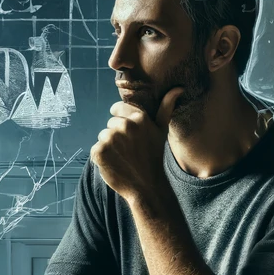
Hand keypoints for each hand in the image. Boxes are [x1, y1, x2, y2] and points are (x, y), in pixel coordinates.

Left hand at [90, 86, 183, 203]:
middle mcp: (124, 125)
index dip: (121, 122)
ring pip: (102, 136)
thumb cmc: (153, 157)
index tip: (130, 136)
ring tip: (123, 158)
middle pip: (109, 124)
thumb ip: (166, 107)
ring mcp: (111, 138)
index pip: (116, 109)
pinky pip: (95, 149)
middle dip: (116, 136)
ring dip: (109, 147)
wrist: (146, 186)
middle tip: (129, 150)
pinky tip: (115, 164)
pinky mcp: (99, 151)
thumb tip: (178, 88)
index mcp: (138, 117)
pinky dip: (101, 158)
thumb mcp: (161, 131)